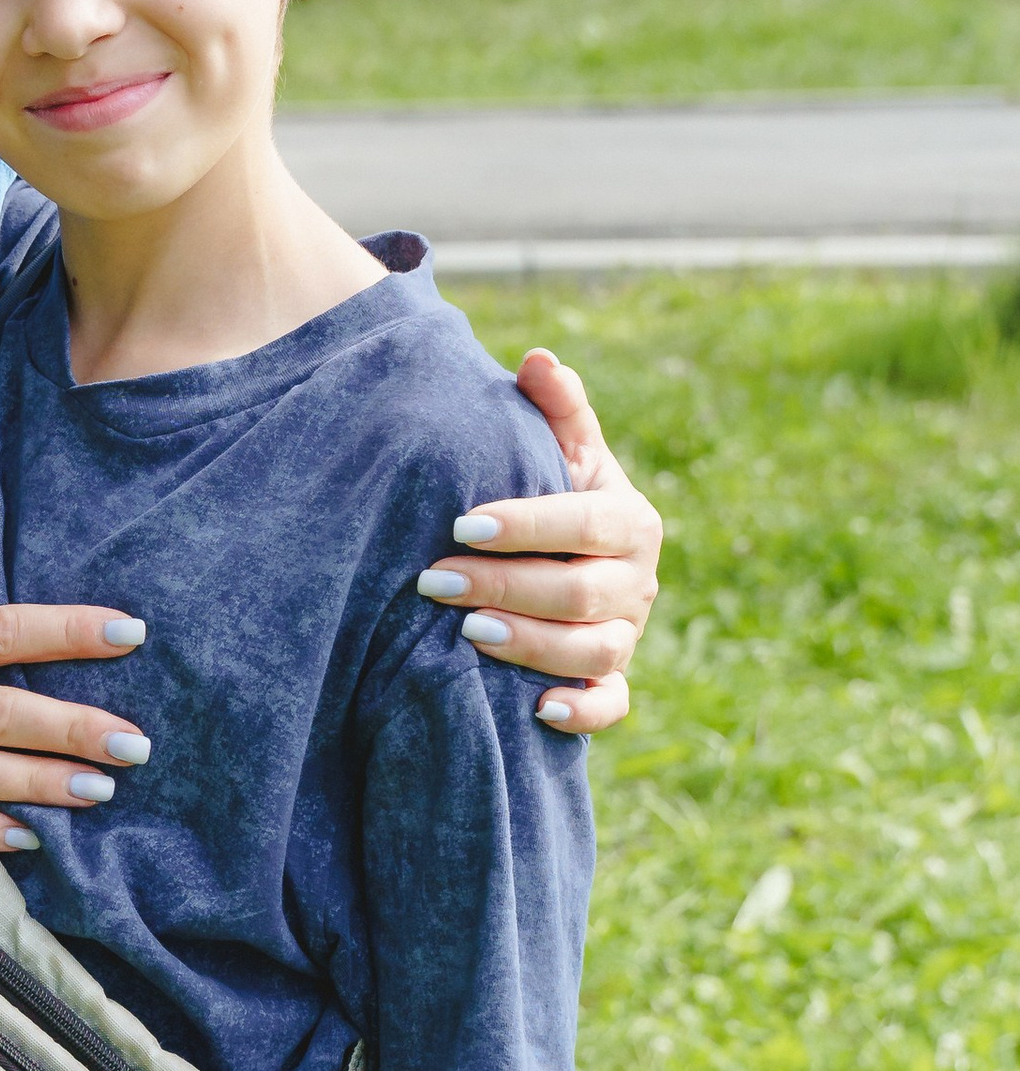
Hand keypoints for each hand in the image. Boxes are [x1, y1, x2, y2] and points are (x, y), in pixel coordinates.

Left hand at [418, 347, 663, 736]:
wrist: (566, 560)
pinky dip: (581, 711)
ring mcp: (627, 634)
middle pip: (581, 592)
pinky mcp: (612, 680)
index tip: (462, 523)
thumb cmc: (551, 494)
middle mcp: (637, 580)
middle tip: (433, 581)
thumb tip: (538, 359)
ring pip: (593, 651)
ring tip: (466, 633)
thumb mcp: (558, 450)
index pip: (585, 521)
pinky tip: (535, 709)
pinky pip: (611, 705)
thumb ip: (554, 409)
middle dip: (506, 586)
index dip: (528, 524)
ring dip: (529, 644)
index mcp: (630, 519)